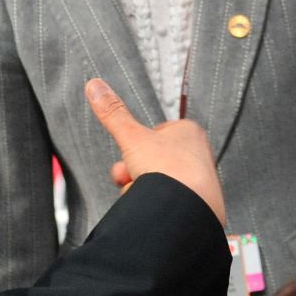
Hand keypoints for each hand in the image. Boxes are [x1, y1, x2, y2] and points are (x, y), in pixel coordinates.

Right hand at [86, 78, 225, 224]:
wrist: (188, 209)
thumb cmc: (169, 170)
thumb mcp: (132, 137)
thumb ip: (113, 113)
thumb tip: (95, 86)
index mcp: (188, 131)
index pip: (154, 135)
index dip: (136, 147)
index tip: (130, 155)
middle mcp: (198, 154)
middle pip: (153, 161)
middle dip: (136, 172)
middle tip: (130, 178)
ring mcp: (200, 180)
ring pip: (159, 183)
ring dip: (144, 190)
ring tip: (146, 194)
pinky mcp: (199, 204)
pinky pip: (168, 202)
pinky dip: (157, 205)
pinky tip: (156, 208)